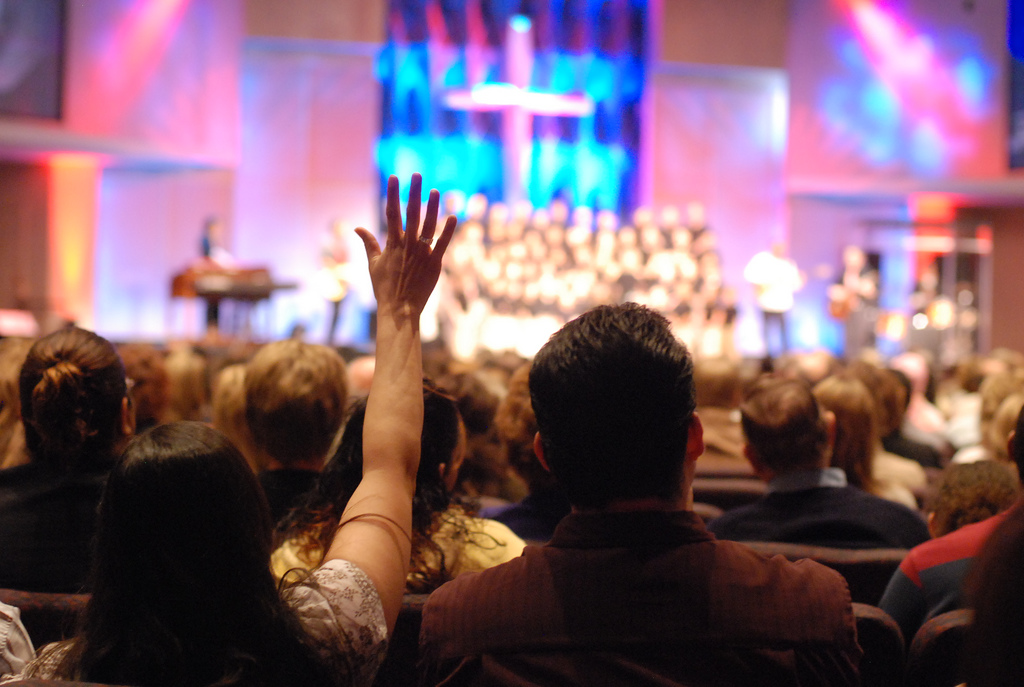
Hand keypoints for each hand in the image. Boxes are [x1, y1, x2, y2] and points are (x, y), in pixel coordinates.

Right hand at [356, 174, 456, 316]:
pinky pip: (443, 244)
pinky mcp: (435, 264)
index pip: (391, 213)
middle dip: (413, 193)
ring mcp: (422, 254)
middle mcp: (407, 245)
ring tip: (435, 190)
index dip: (392, 194)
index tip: (394, 177)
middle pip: (411, 214)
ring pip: (428, 225)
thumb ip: (368, 244)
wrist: (400, 310)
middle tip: (417, 175)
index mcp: (391, 244)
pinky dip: (448, 231)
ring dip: (432, 207)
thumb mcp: (372, 264)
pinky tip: (453, 216)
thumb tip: (357, 228)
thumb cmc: (384, 288)